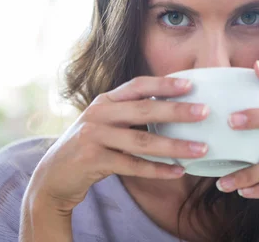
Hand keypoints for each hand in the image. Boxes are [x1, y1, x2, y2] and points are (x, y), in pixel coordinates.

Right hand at [24, 76, 209, 213]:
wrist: (53, 175)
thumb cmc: (89, 146)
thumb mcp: (104, 122)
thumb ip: (128, 113)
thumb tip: (172, 108)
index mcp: (105, 100)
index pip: (137, 85)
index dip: (163, 84)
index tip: (190, 84)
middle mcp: (98, 114)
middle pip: (143, 110)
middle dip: (177, 110)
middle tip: (205, 112)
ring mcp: (94, 136)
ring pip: (142, 141)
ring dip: (175, 146)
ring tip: (201, 149)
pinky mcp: (93, 160)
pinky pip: (133, 166)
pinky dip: (158, 170)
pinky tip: (179, 171)